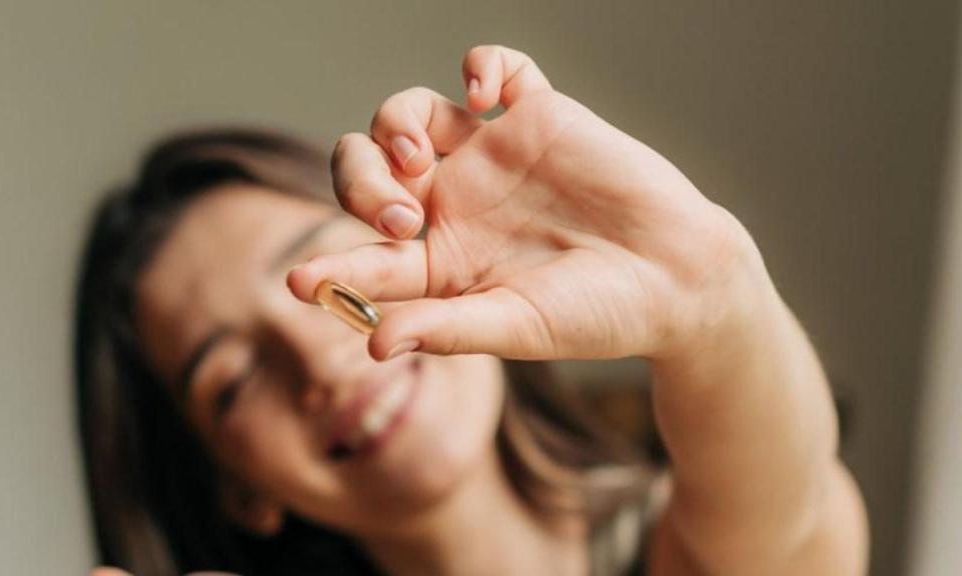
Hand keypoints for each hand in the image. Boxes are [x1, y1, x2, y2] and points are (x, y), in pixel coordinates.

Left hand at [288, 45, 768, 361]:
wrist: (677, 279)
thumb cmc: (598, 314)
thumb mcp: (517, 326)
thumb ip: (446, 329)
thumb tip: (373, 346)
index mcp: (440, 260)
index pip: (367, 256)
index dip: (330, 268)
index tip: (298, 284)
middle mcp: (454, 202)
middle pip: (368, 169)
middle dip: (360, 184)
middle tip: (399, 217)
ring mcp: (492, 155)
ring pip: (410, 113)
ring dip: (394, 124)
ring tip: (420, 157)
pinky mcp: (537, 116)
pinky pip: (497, 68)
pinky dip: (483, 64)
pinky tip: (486, 92)